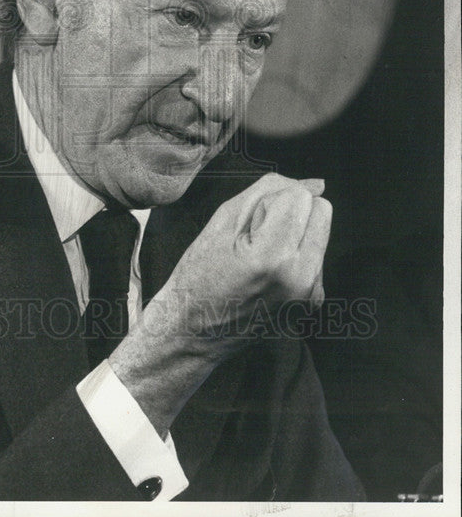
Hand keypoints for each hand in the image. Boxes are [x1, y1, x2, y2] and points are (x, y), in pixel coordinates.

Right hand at [109, 173, 331, 435]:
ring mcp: (311, 294)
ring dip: (296, 232)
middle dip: (292, 211)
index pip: (301, 196)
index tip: (250, 221)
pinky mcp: (313, 303)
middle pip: (322, 210)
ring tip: (260, 255)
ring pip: (321, 231)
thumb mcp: (221, 221)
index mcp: (274, 257)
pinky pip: (316, 257)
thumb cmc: (199, 274)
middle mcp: (301, 278)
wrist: (194, 333)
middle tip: (258, 234)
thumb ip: (268, 192)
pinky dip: (296, 254)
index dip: (273, 199)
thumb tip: (315, 184)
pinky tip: (268, 272)